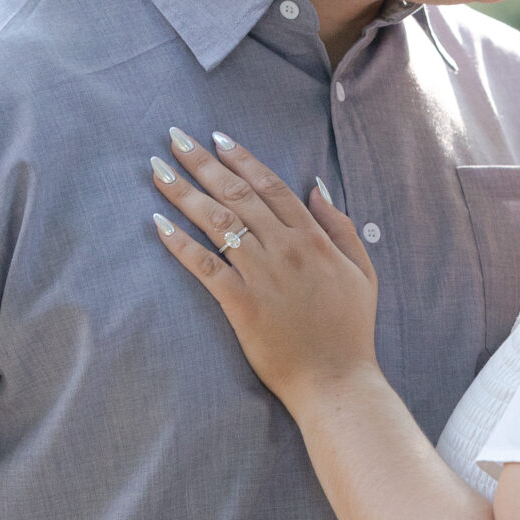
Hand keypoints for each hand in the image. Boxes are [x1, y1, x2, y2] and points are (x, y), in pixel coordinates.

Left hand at [148, 128, 379, 411]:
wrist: (337, 382)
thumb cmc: (350, 330)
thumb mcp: (361, 271)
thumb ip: (340, 226)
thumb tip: (316, 188)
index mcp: (314, 238)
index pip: (270, 186)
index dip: (241, 158)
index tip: (217, 138)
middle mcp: (285, 249)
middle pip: (237, 194)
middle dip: (202, 163)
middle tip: (174, 137)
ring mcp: (262, 276)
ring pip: (217, 222)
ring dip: (184, 192)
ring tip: (158, 170)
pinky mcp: (240, 305)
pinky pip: (204, 266)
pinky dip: (180, 243)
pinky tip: (158, 223)